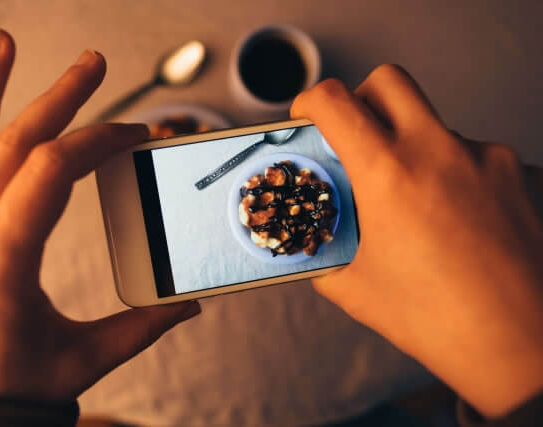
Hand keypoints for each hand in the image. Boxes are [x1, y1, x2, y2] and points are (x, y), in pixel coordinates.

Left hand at [0, 28, 199, 400]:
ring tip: (0, 43)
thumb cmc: (7, 395)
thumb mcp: (81, 362)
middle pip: (11, 145)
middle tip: (92, 63)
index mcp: (3, 262)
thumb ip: (140, 329)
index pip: (52, 172)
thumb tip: (188, 306)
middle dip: (58, 98)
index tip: (134, 134)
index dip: (98, 142)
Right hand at [291, 65, 542, 417]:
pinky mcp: (517, 172)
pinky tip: (453, 218)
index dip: (309, 102)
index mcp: (388, 175)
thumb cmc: (438, 322)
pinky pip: (470, 154)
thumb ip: (324, 251)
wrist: (521, 347)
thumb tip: (313, 236)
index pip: (334, 101)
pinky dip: (450, 173)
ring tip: (412, 203)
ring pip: (432, 123)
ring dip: (410, 146)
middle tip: (354, 138)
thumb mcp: (356, 287)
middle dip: (361, 99)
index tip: (307, 119)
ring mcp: (484, 158)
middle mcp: (438, 151)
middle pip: (388, 82)